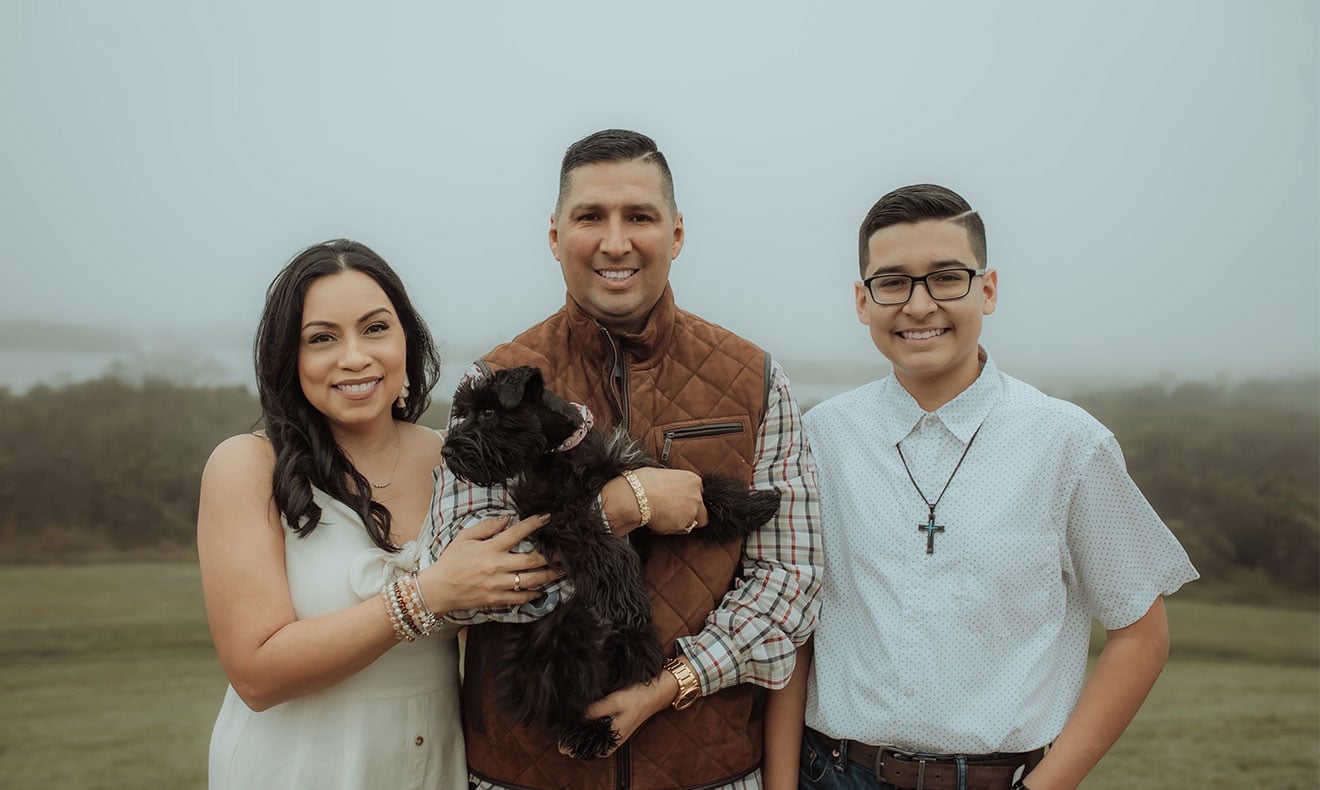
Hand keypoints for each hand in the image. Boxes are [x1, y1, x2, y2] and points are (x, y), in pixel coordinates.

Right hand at [420, 514, 557, 612]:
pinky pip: (521, 598)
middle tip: (566, 552)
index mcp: (490, 548)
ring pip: (531, 580)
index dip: (534, 524)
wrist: (438, 589)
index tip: (548, 518)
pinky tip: (543, 590)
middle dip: (552, 555)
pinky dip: (534, 594)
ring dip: (549, 576)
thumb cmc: (451, 561)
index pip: (517, 533)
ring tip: (562, 572)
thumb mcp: (465, 537)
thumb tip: (507, 518)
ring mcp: (498, 585)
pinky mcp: (497, 600)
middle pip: (532, 560)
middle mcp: (497, 566)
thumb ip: (487, 527)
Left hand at [561, 671, 677, 757]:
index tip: (561, 727)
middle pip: (583, 742)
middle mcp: (609, 741)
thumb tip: (574, 716)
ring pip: (587, 735)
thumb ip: (594, 711)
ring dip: (577, 726)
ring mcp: (609, 734)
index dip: (569, 738)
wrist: (655, 692)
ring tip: (567, 714)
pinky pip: (592, 728)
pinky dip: (585, 722)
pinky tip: (579, 712)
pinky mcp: (610, 725)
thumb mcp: (614, 702)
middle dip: (571, 732)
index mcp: (610, 741)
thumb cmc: (637, 697)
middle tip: (560, 718)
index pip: (582, 747)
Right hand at [602, 467, 706, 535]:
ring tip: (664, 518)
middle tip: (675, 514)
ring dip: (681, 522)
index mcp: (693, 480)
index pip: (700, 494)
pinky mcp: (684, 524)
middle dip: (691, 514)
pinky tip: (659, 522)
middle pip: (702, 511)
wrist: (636, 497)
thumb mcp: (663, 474)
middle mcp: (697, 495)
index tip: (681, 503)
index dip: (690, 500)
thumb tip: (670, 486)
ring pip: (693, 522)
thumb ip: (674, 482)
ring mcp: (692, 511)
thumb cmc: (643, 483)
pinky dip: (671, 529)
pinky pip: (680, 530)